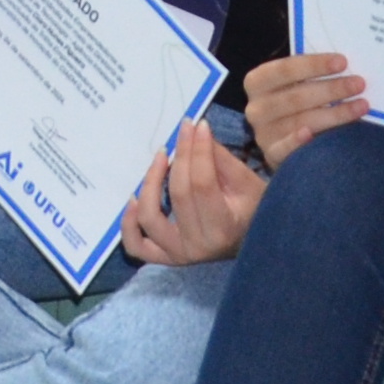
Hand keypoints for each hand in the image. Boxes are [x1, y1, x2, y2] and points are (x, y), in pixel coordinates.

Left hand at [119, 116, 269, 265]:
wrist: (254, 242)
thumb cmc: (254, 210)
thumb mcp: (246, 182)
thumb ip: (220, 158)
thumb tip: (195, 130)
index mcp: (224, 229)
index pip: (202, 183)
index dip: (197, 151)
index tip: (197, 125)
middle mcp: (199, 247)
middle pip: (178, 194)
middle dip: (180, 156)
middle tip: (184, 131)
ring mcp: (179, 255)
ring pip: (150, 217)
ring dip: (150, 183)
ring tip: (161, 158)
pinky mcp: (166, 257)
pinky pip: (136, 245)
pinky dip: (128, 224)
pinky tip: (133, 199)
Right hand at [238, 48, 369, 165]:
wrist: (284, 140)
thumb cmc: (296, 103)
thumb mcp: (295, 84)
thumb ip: (310, 75)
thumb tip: (343, 64)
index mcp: (258, 82)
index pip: (284, 69)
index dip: (314, 65)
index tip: (342, 62)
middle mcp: (256, 107)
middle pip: (295, 97)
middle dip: (331, 89)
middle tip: (359, 84)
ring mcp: (263, 133)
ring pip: (300, 122)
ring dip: (334, 114)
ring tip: (361, 106)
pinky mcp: (272, 155)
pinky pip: (285, 149)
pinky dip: (297, 141)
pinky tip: (313, 135)